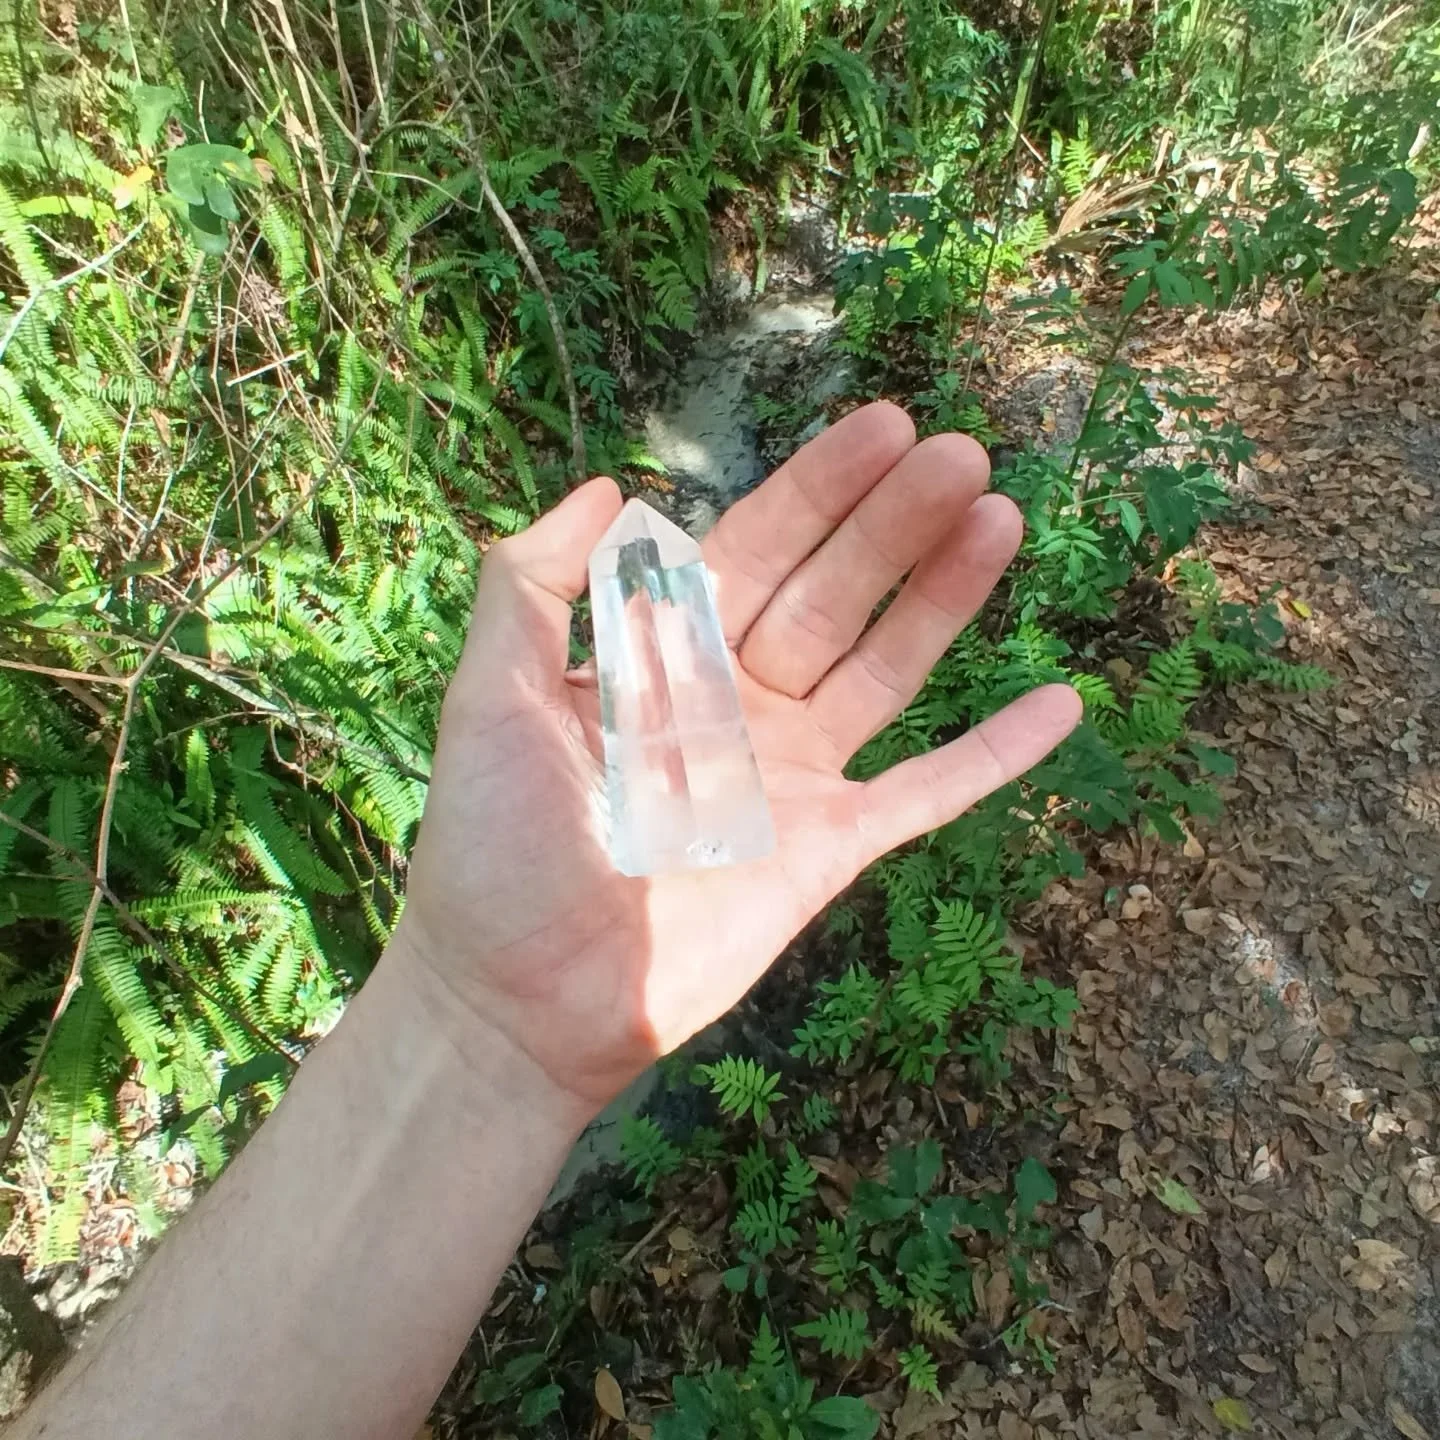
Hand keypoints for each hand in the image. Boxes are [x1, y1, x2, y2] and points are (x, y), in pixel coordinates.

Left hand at [396, 404, 1080, 1119]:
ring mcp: (791, 777)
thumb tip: (603, 484)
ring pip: (886, 669)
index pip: (756, 550)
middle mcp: (736, 704)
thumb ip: (534, 587)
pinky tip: (1062, 702)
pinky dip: (997, 754)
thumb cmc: (492, 850)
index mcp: (663, 660)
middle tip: (966, 454)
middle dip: (896, 523)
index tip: (888, 425)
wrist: (518, 1003)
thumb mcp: (493, 699)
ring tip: (1003, 518)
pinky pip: (930, 792)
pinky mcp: (832, 850)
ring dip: (946, 599)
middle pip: (833, 594)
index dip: (820, 489)